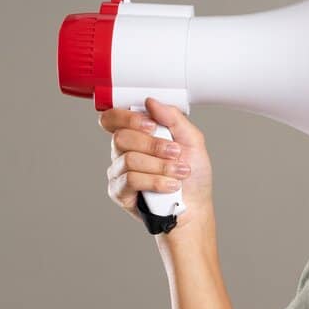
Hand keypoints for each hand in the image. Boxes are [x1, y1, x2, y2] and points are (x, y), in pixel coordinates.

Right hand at [100, 97, 213, 230]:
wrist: (195, 206)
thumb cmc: (192, 175)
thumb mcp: (192, 141)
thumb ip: (173, 118)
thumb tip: (151, 102)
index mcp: (136, 135)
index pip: (113, 118)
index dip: (127, 118)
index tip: (152, 125)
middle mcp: (122, 151)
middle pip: (121, 137)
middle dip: (154, 145)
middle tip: (175, 153)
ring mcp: (118, 172)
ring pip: (129, 160)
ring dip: (161, 166)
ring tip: (180, 173)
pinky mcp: (119, 192)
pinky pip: (131, 180)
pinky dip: (156, 181)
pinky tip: (170, 186)